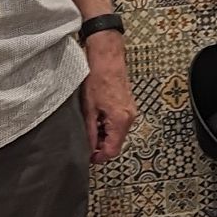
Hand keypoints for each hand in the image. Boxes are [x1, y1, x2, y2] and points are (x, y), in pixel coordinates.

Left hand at [82, 38, 136, 163]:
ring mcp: (131, 111)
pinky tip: (97, 117)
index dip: (100, 157)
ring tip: (89, 126)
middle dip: (101, 146)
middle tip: (85, 141)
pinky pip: (120, 123)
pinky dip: (109, 125)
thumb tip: (89, 148)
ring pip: (118, 133)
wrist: (107, 59)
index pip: (113, 150)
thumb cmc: (97, 80)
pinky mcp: (129, 106)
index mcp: (120, 121)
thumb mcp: (89, 109)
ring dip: (105, 135)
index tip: (88, 157)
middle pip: (117, 143)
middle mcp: (129, 118)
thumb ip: (90, 131)